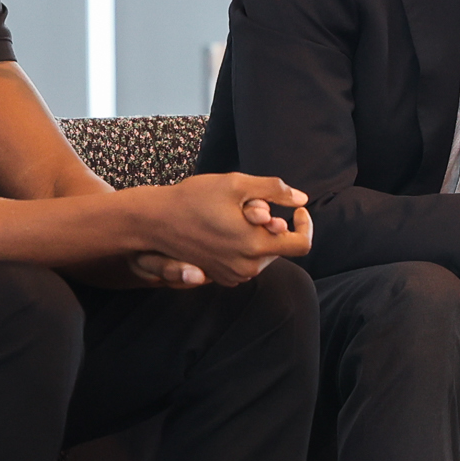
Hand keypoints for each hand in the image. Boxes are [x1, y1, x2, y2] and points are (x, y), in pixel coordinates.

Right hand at [125, 174, 311, 284]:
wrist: (154, 221)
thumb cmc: (193, 198)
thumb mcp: (236, 184)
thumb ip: (275, 190)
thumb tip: (301, 200)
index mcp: (254, 245)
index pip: (301, 245)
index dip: (305, 225)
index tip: (297, 209)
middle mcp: (246, 267)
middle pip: (281, 249)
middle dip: (276, 228)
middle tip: (253, 206)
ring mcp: (232, 275)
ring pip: (263, 257)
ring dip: (260, 237)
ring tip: (237, 216)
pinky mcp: (220, 277)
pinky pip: (245, 263)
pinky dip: (245, 247)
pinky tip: (227, 229)